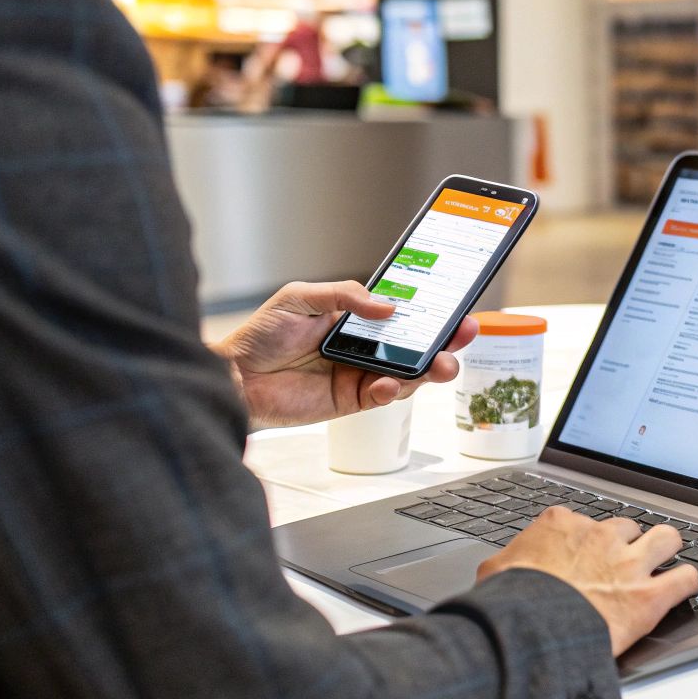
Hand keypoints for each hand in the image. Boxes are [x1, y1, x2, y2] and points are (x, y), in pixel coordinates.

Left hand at [213, 280, 476, 430]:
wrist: (234, 375)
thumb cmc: (261, 334)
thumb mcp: (302, 297)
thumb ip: (345, 296)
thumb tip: (388, 307)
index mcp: (356, 321)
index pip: (404, 317)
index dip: (432, 315)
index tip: (456, 310)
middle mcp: (363, 349)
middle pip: (416, 348)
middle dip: (445, 343)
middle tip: (463, 337)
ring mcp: (359, 376)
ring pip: (408, 375)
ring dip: (430, 370)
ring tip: (442, 366)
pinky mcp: (349, 402)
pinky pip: (382, 398)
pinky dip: (392, 392)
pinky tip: (389, 384)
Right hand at [478, 507, 697, 656]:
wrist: (529, 629)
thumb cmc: (509, 604)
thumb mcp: (494, 573)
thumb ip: (505, 564)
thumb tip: (499, 572)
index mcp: (561, 525)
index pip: (583, 522)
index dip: (586, 541)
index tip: (584, 554)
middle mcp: (600, 536)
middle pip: (627, 527)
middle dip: (627, 543)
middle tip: (621, 563)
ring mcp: (628, 563)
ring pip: (666, 539)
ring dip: (665, 550)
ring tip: (663, 563)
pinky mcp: (649, 595)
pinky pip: (685, 579)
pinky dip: (686, 584)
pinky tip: (682, 588)